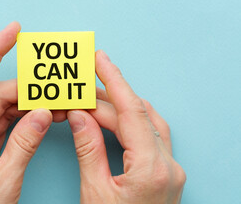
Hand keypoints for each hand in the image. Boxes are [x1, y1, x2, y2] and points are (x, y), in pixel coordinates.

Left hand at [0, 22, 65, 203]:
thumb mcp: (3, 182)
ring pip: (3, 108)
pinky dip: (25, 119)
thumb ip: (24, 145)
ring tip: (56, 103)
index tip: (13, 31)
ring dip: (29, 105)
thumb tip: (42, 113)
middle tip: (57, 88)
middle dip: (28, 89)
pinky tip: (43, 118)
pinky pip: (5, 122)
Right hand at [67, 50, 185, 203]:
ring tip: (94, 97)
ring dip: (121, 106)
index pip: (131, 111)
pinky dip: (130, 121)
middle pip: (137, 115)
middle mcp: (168, 164)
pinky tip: (114, 117)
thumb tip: (79, 115)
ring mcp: (171, 168)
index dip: (113, 81)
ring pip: (148, 121)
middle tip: (81, 86)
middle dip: (107, 97)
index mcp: (151, 168)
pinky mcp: (166, 172)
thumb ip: (88, 149)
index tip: (99, 60)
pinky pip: (151, 134)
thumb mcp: (94, 192)